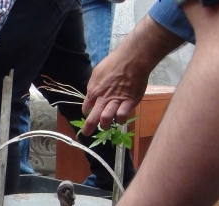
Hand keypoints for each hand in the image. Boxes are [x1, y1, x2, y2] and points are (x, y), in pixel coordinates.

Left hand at [80, 15, 184, 135]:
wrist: (132, 59)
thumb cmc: (114, 63)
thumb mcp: (97, 73)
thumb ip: (93, 85)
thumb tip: (91, 94)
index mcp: (94, 91)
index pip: (85, 107)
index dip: (86, 112)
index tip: (87, 114)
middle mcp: (103, 99)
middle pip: (92, 119)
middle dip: (88, 128)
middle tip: (86, 133)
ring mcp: (116, 102)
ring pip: (106, 120)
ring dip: (104, 126)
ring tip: (105, 126)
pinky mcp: (129, 102)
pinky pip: (122, 116)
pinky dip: (120, 120)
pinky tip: (120, 118)